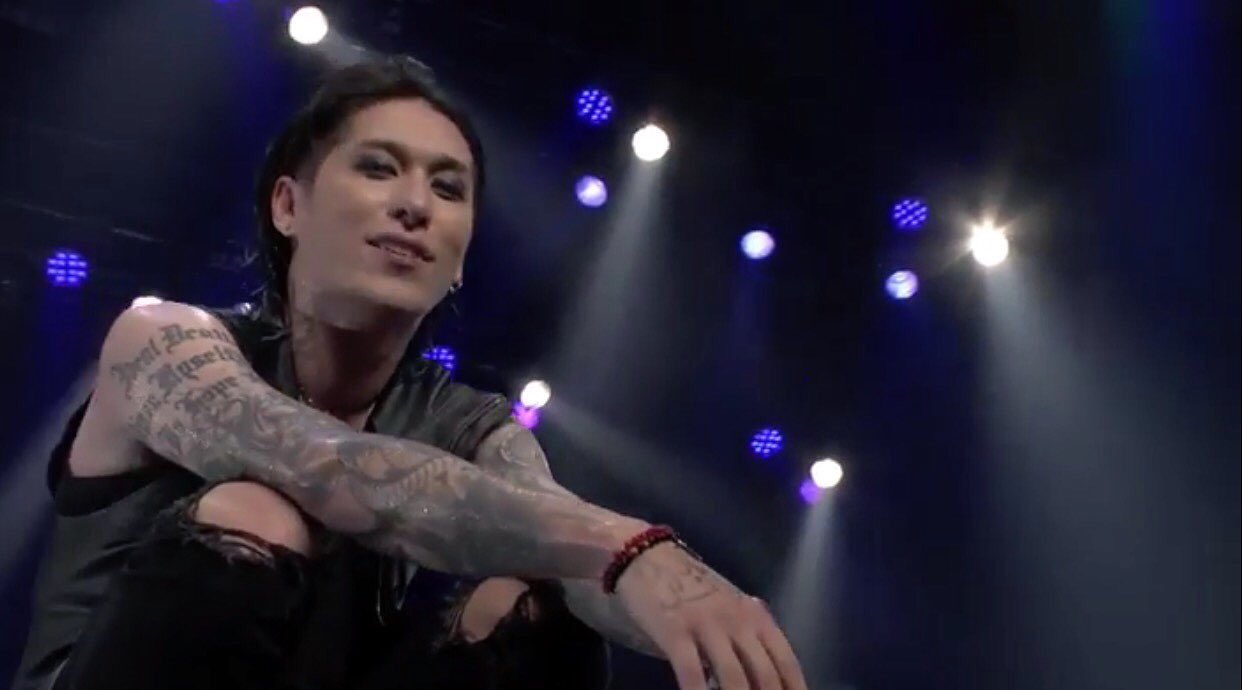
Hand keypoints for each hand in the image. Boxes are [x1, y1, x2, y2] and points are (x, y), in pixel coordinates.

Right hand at [613, 542, 807, 689]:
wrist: (650, 556)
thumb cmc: (693, 588)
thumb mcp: (731, 607)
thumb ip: (748, 637)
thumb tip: (764, 679)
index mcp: (756, 616)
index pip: (786, 662)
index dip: (795, 689)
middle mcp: (738, 620)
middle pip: (764, 675)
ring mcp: (707, 624)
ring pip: (732, 677)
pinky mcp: (675, 630)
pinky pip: (690, 671)